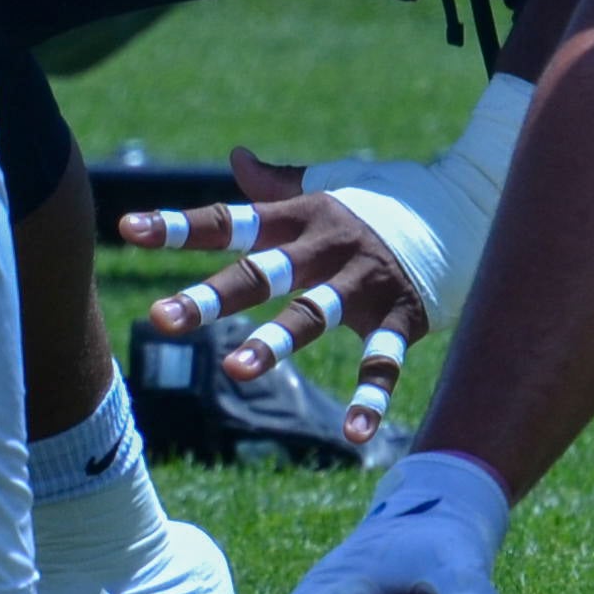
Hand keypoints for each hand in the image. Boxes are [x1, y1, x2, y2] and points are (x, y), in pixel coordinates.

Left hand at [126, 151, 440, 445]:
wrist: (466, 201)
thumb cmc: (383, 197)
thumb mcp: (328, 185)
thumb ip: (278, 184)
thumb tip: (237, 157)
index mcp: (300, 216)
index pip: (229, 220)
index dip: (177, 225)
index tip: (127, 229)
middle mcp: (326, 246)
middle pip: (261, 271)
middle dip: (211, 296)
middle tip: (162, 318)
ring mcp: (364, 282)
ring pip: (314, 314)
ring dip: (276, 342)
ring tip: (236, 370)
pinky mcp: (403, 314)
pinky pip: (385, 361)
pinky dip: (371, 400)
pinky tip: (353, 436)